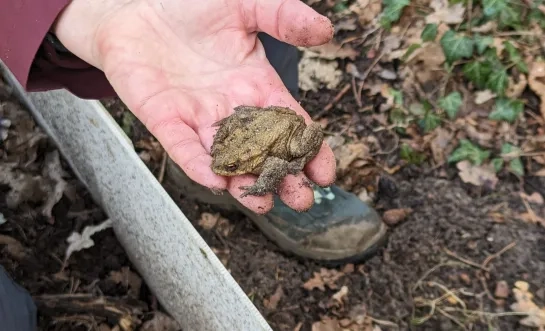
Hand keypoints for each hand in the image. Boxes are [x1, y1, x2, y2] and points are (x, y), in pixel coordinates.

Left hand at [53, 0, 336, 213]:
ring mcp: (198, 117)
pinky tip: (214, 180)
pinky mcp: (165, 118)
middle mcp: (231, 108)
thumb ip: (284, 17)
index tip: (326, 173)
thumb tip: (326, 31)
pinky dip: (197, 163)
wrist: (137, 6)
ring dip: (242, 182)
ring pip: (225, 157)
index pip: (290, 124)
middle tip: (300, 200)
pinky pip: (183, 146)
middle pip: (261, 151)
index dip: (309, 150)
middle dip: (281, 177)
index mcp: (256, 85)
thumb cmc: (193, 5)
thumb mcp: (247, 5)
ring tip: (260, 201)